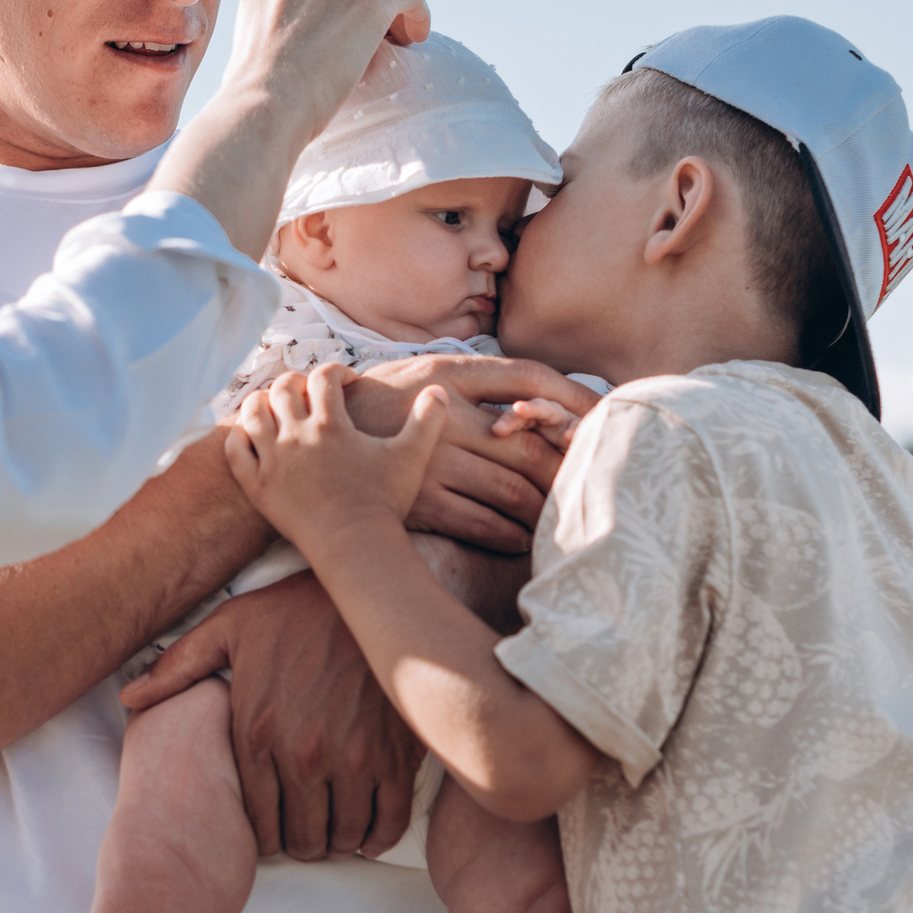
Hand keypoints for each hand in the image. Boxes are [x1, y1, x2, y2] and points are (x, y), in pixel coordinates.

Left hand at [121, 571, 424, 859]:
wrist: (366, 590)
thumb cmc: (294, 610)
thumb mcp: (227, 628)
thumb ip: (179, 668)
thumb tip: (130, 696)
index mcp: (258, 733)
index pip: (257, 819)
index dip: (264, 838)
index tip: (272, 834)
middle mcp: (304, 754)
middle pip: (303, 837)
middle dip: (301, 844)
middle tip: (304, 836)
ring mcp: (354, 757)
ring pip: (345, 834)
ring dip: (338, 841)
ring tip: (333, 832)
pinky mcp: (396, 754)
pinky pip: (390, 819)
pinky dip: (379, 836)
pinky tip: (369, 832)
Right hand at [150, 0, 430, 255]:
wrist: (261, 109)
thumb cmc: (252, 96)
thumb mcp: (250, 40)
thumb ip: (271, 22)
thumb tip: (292, 43)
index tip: (344, 18)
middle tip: (377, 22)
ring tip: (399, 32)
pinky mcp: (368, 4)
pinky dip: (417, 11)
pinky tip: (415, 38)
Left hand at [227, 365, 447, 554]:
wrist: (356, 546)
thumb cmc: (384, 502)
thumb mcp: (412, 457)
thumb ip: (427, 420)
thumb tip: (439, 391)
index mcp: (332, 423)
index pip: (324, 376)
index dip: (336, 372)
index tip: (346, 382)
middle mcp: (297, 435)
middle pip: (283, 387)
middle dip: (297, 383)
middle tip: (308, 394)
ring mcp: (273, 460)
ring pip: (253, 412)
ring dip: (262, 402)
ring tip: (276, 408)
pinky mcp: (257, 486)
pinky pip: (235, 450)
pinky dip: (239, 436)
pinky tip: (251, 436)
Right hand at [342, 356, 601, 550]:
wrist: (307, 443)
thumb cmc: (376, 405)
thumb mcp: (421, 373)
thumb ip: (476, 382)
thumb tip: (542, 397)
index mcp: (448, 372)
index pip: (529, 377)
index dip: (573, 397)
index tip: (605, 412)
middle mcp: (444, 414)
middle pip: (530, 444)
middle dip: (567, 466)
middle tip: (594, 478)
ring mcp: (431, 460)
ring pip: (512, 490)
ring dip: (544, 509)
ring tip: (563, 517)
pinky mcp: (419, 501)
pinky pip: (482, 524)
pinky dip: (510, 535)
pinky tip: (522, 539)